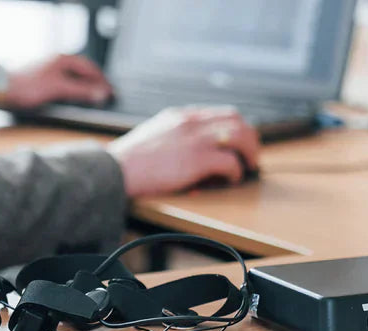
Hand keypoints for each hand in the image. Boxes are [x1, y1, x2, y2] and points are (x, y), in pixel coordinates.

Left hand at [0, 54, 111, 109]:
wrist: (0, 90)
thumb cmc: (26, 86)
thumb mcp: (58, 89)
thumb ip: (81, 91)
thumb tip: (101, 92)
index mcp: (63, 59)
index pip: (91, 69)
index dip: (102, 82)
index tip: (111, 93)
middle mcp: (57, 62)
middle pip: (83, 73)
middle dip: (95, 84)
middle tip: (104, 97)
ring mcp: (50, 70)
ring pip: (74, 79)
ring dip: (84, 89)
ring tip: (92, 100)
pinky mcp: (43, 80)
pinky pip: (65, 84)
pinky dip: (73, 91)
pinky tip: (73, 100)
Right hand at [106, 107, 261, 196]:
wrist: (115, 169)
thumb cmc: (129, 161)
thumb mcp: (153, 135)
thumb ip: (173, 135)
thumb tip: (188, 151)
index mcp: (180, 116)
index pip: (220, 113)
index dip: (236, 127)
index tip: (239, 141)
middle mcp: (191, 122)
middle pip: (236, 120)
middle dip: (250, 138)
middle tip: (251, 155)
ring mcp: (196, 139)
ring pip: (240, 136)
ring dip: (250, 152)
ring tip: (249, 166)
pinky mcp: (198, 159)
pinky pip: (231, 162)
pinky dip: (236, 172)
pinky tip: (231, 179)